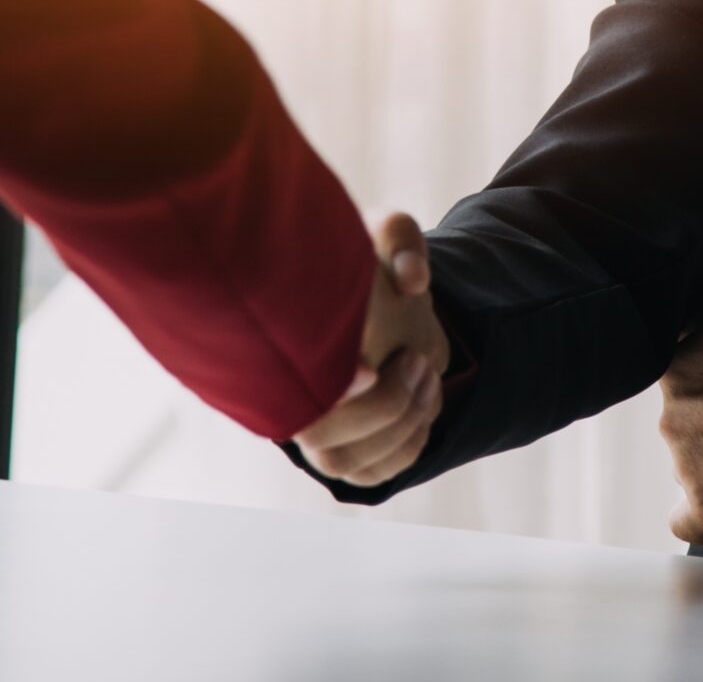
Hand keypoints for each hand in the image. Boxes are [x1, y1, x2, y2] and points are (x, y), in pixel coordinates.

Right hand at [291, 212, 451, 486]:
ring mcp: (310, 430)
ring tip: (424, 373)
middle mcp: (281, 399)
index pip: (292, 395)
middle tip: (414, 361)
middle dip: (383, 409)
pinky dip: (407, 447)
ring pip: (343, 464)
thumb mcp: (382, 230)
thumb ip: (400, 239)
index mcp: (277, 349)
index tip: (370, 369)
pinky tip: (425, 402)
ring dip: (399, 428)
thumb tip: (413, 281)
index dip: (336, 394)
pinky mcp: (341, 448)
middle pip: (323, 442)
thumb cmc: (361, 256)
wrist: (365, 292)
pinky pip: (370, 473)